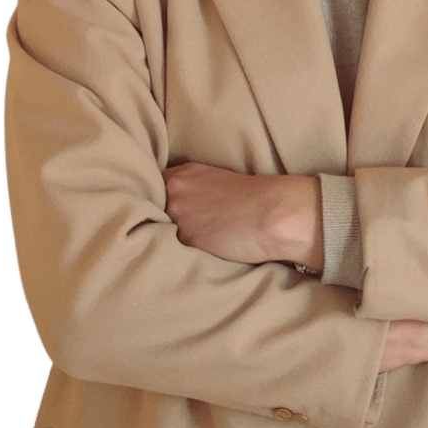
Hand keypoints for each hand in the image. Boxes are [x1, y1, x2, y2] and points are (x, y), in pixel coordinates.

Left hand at [163, 163, 320, 267]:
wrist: (276, 212)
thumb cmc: (259, 199)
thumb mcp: (220, 183)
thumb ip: (194, 191)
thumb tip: (182, 211)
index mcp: (185, 173)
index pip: (154, 188)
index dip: (160, 202)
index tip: (170, 212)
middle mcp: (175, 191)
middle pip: (152, 210)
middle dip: (163, 220)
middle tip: (184, 230)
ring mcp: (178, 215)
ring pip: (161, 232)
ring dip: (172, 238)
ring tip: (200, 241)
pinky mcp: (188, 240)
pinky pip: (177, 251)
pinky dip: (186, 253)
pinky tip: (205, 251)